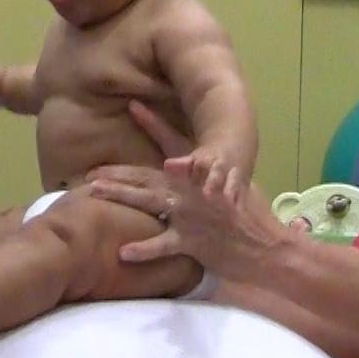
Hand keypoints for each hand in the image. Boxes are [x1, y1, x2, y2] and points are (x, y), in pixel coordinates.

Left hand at [87, 101, 294, 279]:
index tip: (132, 106)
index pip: (173, 142)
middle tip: (90, 171)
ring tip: (95, 192)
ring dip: (121, 196)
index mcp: (201, 174)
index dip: (152, 123)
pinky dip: (144, 249)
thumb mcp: (234, 184)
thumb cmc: (253, 215)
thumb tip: (196, 165)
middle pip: (147, 176)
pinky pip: (163, 246)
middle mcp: (189, 191)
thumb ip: (211, 174)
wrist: (268, 245)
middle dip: (118, 172)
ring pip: (148, 202)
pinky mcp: (190, 242)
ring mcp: (188, 216)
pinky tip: (124, 251)